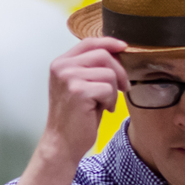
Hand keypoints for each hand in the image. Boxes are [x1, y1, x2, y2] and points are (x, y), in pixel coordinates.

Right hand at [41, 37, 129, 161]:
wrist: (62, 142)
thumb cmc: (75, 116)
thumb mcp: (79, 85)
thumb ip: (90, 67)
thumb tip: (117, 52)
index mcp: (60, 63)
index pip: (88, 42)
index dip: (109, 42)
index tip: (124, 47)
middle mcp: (62, 67)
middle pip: (103, 54)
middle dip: (119, 71)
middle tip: (123, 88)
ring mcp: (68, 78)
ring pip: (108, 73)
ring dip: (114, 90)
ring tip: (106, 103)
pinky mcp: (78, 92)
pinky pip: (108, 88)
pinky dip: (111, 101)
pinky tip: (103, 110)